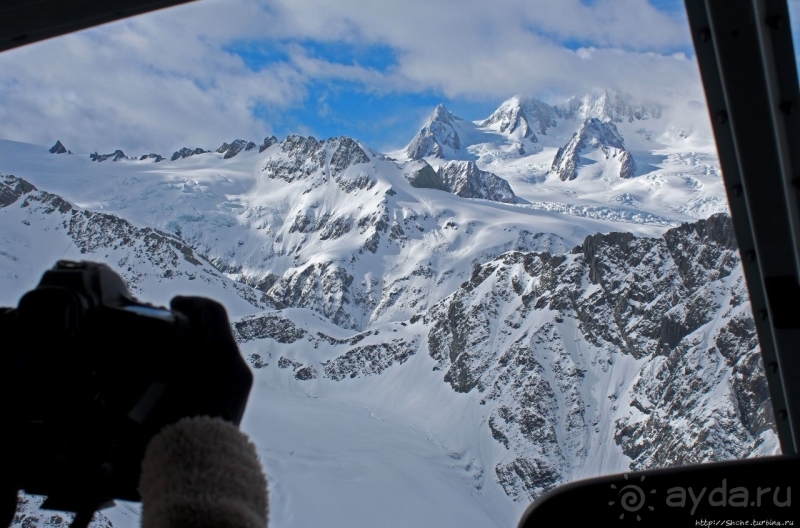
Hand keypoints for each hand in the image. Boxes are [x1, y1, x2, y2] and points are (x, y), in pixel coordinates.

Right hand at [162, 296, 252, 426]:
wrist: (199, 467)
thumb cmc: (173, 422)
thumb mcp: (161, 380)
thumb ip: (162, 350)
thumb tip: (159, 328)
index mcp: (220, 353)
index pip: (212, 311)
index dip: (191, 302)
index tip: (172, 306)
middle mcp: (237, 365)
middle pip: (217, 331)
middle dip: (193, 325)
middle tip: (166, 330)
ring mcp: (240, 384)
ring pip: (220, 352)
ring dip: (197, 348)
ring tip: (168, 356)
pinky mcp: (237, 402)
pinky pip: (221, 372)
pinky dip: (203, 367)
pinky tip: (179, 379)